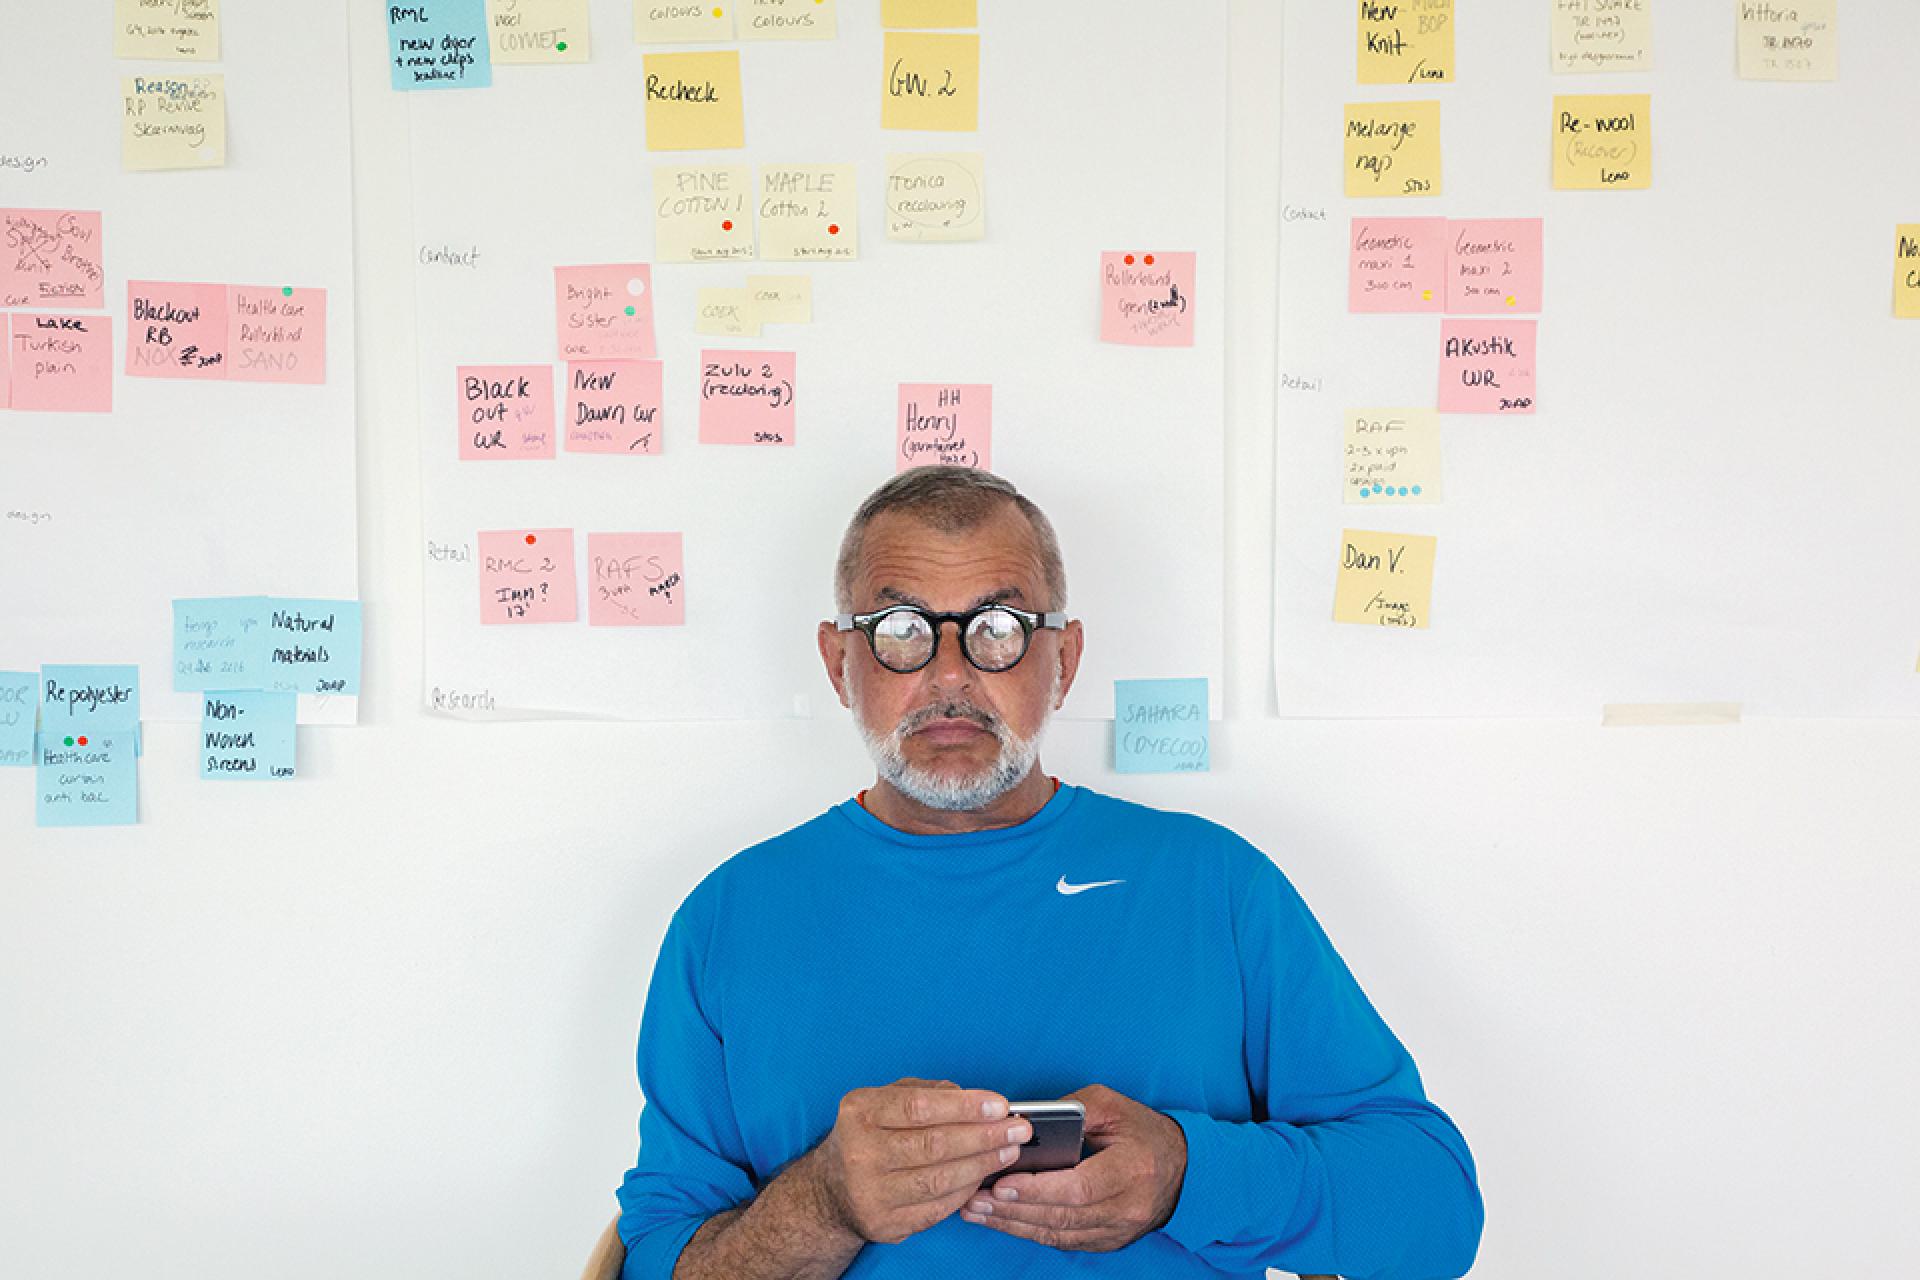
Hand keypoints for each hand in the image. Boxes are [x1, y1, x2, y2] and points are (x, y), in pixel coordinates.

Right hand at [814, 1077, 1034, 1244]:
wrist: (833, 1190)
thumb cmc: (870, 1135)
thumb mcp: (885, 1099)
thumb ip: (927, 1091)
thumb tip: (973, 1098)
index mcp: (860, 1112)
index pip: (918, 1107)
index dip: (964, 1106)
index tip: (1000, 1105)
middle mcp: (860, 1153)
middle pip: (934, 1144)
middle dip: (984, 1136)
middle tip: (1018, 1130)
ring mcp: (870, 1193)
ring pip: (939, 1179)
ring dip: (982, 1164)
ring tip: (1009, 1151)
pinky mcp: (884, 1224)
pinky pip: (936, 1208)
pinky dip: (966, 1191)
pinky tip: (983, 1176)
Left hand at [959, 1083, 1186, 1251]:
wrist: (1181, 1167)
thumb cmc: (1142, 1130)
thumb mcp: (1111, 1105)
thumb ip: (1071, 1109)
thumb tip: (1024, 1121)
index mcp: (1132, 1169)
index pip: (1080, 1187)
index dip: (1038, 1189)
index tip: (1001, 1184)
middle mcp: (1128, 1207)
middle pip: (1063, 1216)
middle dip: (1014, 1209)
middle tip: (974, 1197)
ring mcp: (1119, 1230)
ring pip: (1059, 1233)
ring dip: (1013, 1224)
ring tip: (976, 1210)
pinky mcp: (1108, 1241)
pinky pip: (1063, 1241)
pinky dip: (1030, 1231)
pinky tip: (1002, 1221)